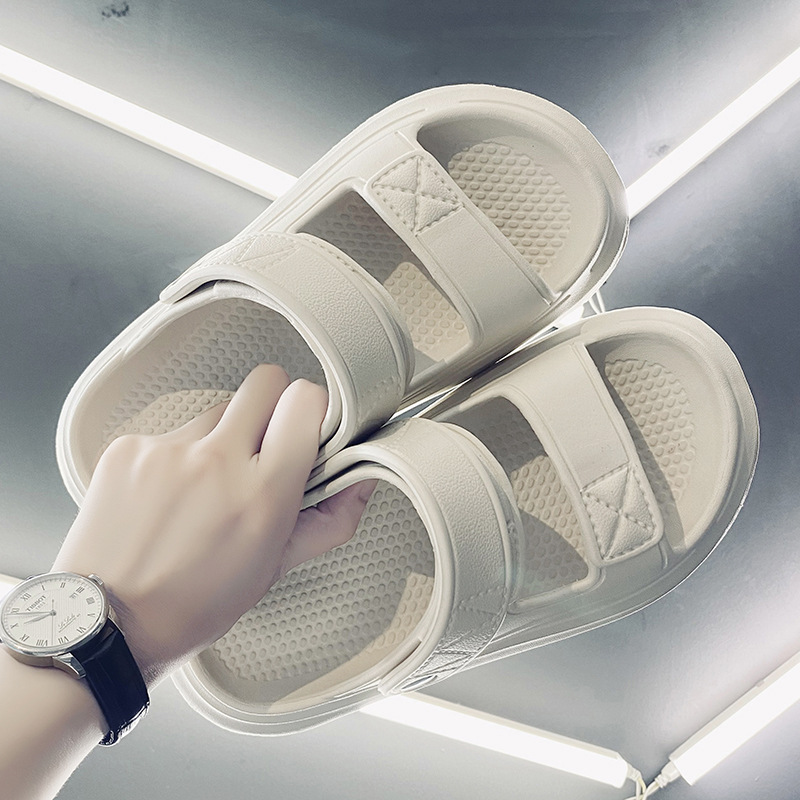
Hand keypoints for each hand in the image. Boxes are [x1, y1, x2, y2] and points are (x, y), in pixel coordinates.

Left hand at [52, 365, 373, 687]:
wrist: (106, 625)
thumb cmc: (195, 604)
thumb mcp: (275, 569)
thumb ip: (330, 520)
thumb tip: (362, 479)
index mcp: (262, 492)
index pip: (305, 399)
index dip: (311, 410)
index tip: (305, 430)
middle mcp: (216, 460)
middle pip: (265, 382)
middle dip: (272, 408)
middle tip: (260, 449)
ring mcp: (167, 449)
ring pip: (216, 410)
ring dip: (221, 437)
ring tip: (204, 489)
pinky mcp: (129, 448)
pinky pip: (172, 431)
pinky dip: (178, 455)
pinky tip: (167, 497)